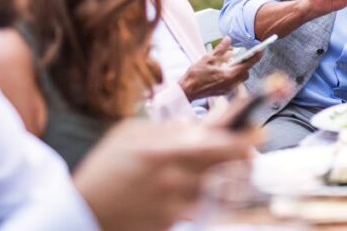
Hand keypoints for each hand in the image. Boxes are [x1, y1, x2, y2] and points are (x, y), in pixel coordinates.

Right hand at [73, 119, 255, 230]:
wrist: (83, 211)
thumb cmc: (107, 166)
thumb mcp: (133, 134)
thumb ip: (169, 129)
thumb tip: (202, 125)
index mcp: (165, 150)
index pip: (219, 144)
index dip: (246, 137)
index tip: (263, 129)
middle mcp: (175, 179)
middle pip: (228, 170)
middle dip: (246, 157)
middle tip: (250, 149)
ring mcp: (175, 206)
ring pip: (219, 191)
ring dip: (226, 178)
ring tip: (223, 168)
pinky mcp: (172, 226)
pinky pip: (200, 209)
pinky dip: (204, 196)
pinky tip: (194, 188)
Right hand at [179, 37, 261, 100]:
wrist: (187, 90)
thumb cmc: (196, 76)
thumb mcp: (208, 58)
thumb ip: (220, 50)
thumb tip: (228, 40)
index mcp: (229, 75)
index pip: (247, 65)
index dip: (256, 57)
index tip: (262, 50)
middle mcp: (231, 84)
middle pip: (246, 72)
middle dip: (245, 63)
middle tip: (242, 54)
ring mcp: (228, 89)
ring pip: (240, 77)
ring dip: (238, 69)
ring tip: (230, 61)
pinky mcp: (224, 91)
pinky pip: (234, 82)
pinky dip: (232, 74)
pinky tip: (224, 69)